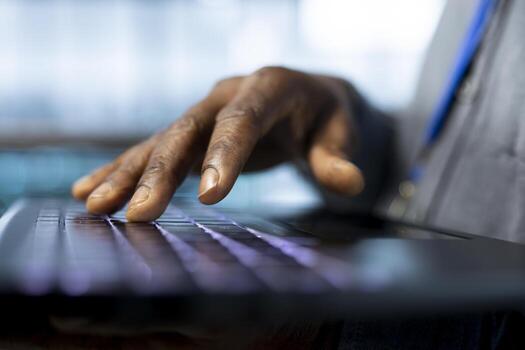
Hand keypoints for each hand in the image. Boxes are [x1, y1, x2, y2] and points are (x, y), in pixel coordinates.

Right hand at [72, 67, 363, 221]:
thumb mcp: (339, 131)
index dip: (225, 156)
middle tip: (137, 214)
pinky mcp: (193, 130)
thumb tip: (349, 184)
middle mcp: (228, 94)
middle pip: (188, 131)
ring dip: (128, 174)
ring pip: (161, 141)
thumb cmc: (325, 117)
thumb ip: (337, 156)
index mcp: (269, 87)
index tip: (211, 197)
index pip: (242, 120)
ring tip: (93, 205)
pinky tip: (90, 189)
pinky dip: (122, 169)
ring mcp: (205, 111)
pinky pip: (153, 149)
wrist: (307, 98)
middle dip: (161, 173)